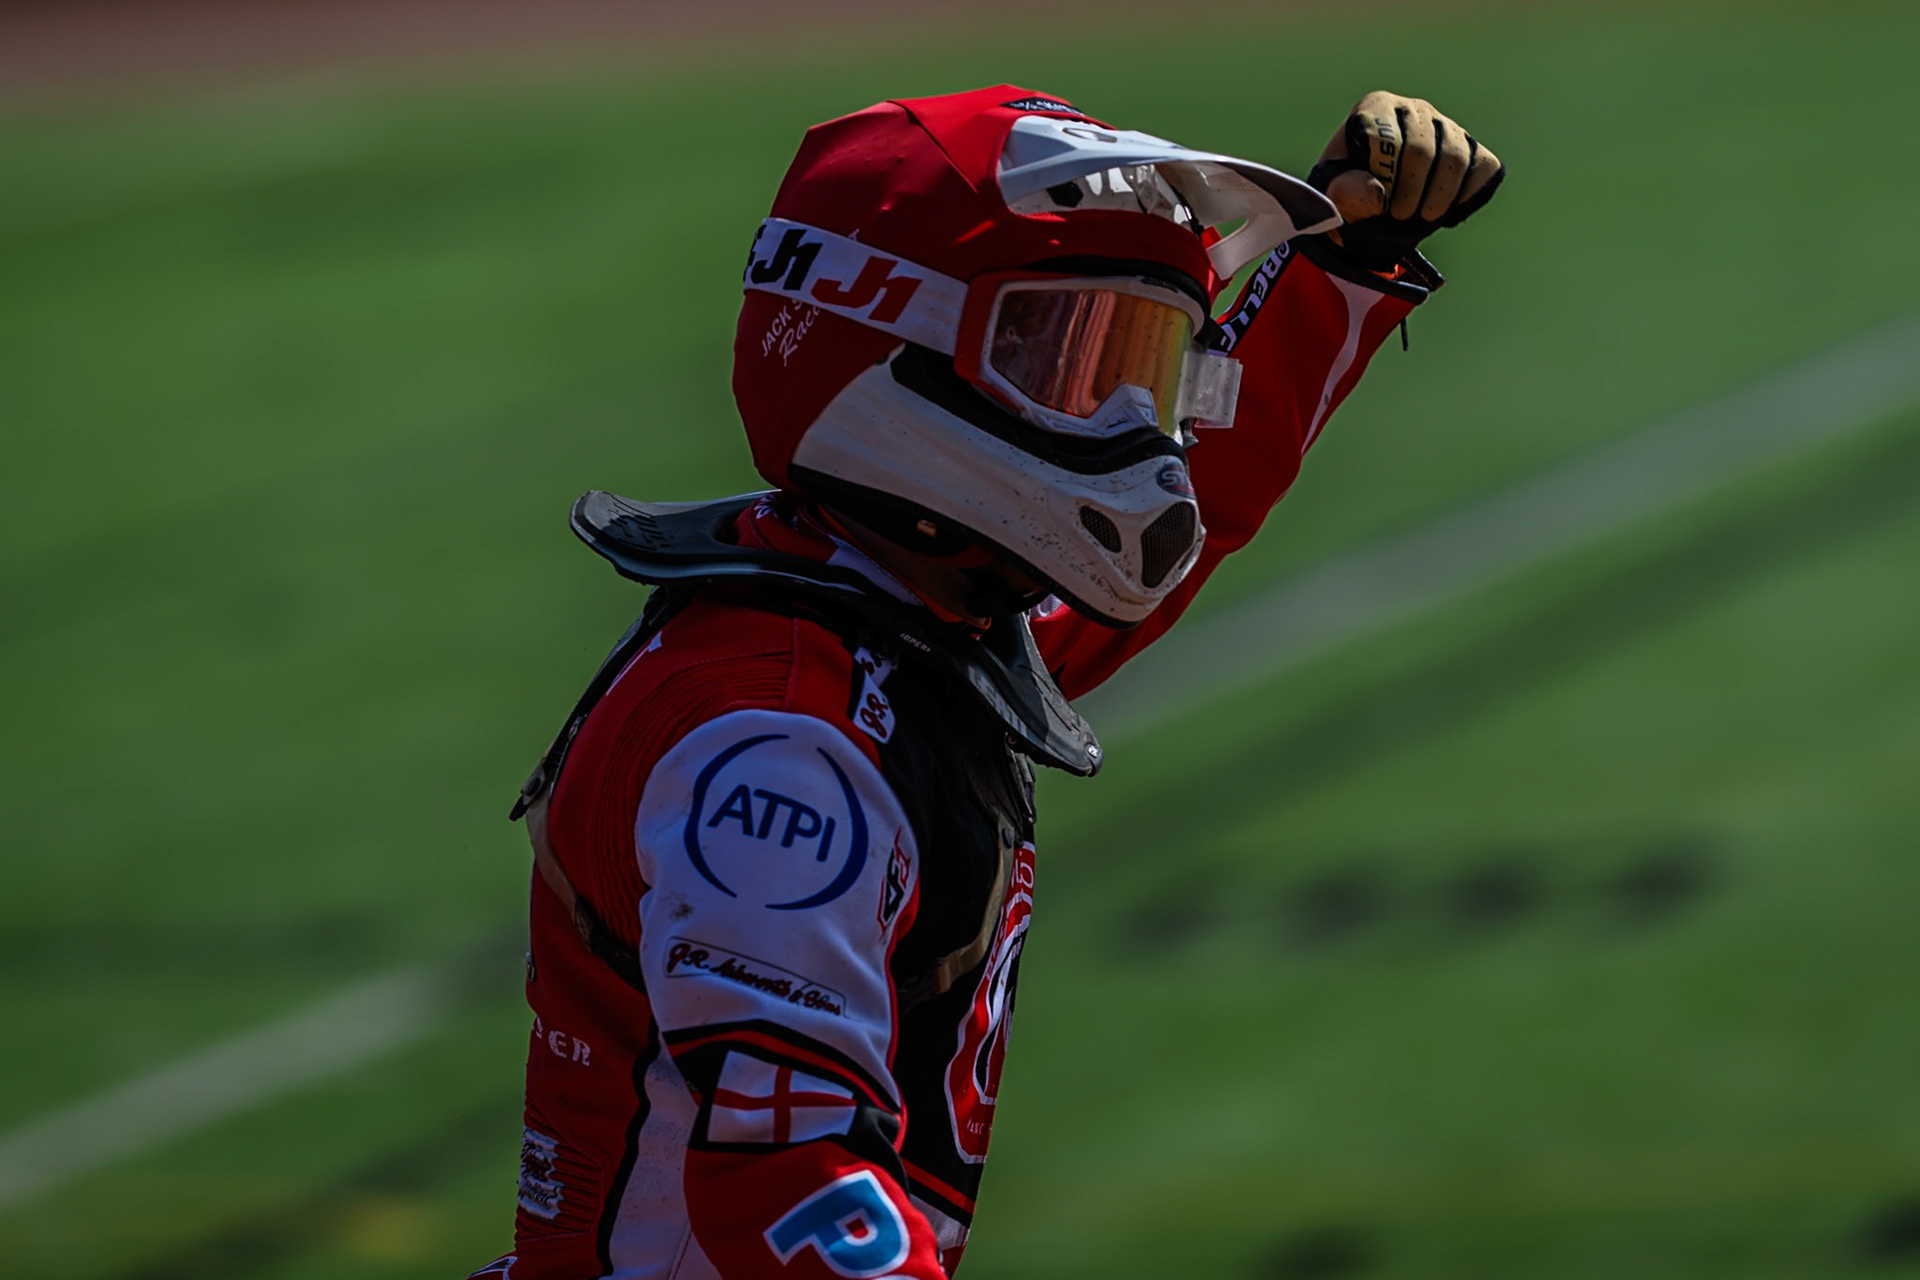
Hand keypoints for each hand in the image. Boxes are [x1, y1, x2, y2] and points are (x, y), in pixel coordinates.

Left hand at [1306, 91, 1504, 270]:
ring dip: (1439, 197)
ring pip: (1456, 157)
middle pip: (1422, 149)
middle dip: (1411, 191)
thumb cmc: (1347, 193)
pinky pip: (1484, 167)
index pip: (1386, 138)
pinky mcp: (1472, 147)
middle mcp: (1414, 109)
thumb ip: (1344, 192)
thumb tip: (1379, 196)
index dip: (1384, 179)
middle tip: (1400, 216)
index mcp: (1375, 108)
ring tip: (1422, 217)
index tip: (1380, 203)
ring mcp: (1446, 126)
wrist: (1371, 206)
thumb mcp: (1333, 195)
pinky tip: (1446, 211)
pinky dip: (1468, 194)